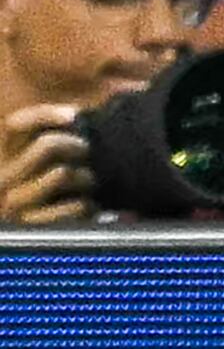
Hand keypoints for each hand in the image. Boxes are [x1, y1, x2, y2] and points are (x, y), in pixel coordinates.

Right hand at [0, 106, 95, 225]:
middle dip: (79, 147)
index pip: (16, 125)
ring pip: (62, 174)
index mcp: (9, 155)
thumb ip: (62, 133)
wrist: (64, 232)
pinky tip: (86, 208)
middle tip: (88, 155)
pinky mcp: (32, 228)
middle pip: (48, 145)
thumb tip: (73, 115)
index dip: (45, 116)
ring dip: (86, 179)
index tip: (73, 116)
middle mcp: (4, 178)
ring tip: (86, 186)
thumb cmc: (68, 187)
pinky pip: (75, 206)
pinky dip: (89, 206)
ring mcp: (14, 204)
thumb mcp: (63, 156)